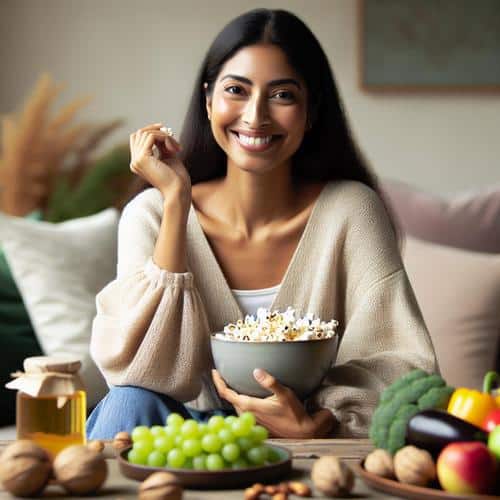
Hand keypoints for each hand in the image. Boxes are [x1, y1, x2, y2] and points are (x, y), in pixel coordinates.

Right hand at [129, 123, 190, 206]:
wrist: (179, 191)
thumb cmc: (177, 178)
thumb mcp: (168, 157)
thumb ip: (161, 145)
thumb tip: (159, 130)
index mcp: (138, 163)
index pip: (137, 138)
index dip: (151, 131)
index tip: (168, 132)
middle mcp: (134, 162)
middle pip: (140, 133)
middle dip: (158, 131)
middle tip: (173, 136)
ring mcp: (136, 160)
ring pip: (145, 133)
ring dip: (164, 135)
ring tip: (176, 147)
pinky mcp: (142, 159)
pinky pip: (151, 136)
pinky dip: (164, 137)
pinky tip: (174, 148)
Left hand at [212, 368, 334, 437]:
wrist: (302, 432)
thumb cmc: (293, 413)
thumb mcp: (284, 394)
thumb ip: (270, 382)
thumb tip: (256, 370)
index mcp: (249, 406)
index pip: (226, 393)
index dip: (218, 382)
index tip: (214, 371)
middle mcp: (247, 414)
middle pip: (229, 398)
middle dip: (224, 386)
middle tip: (222, 372)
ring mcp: (251, 420)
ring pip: (236, 404)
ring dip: (232, 393)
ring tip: (232, 381)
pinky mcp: (257, 423)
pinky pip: (243, 410)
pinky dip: (240, 400)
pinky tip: (246, 394)